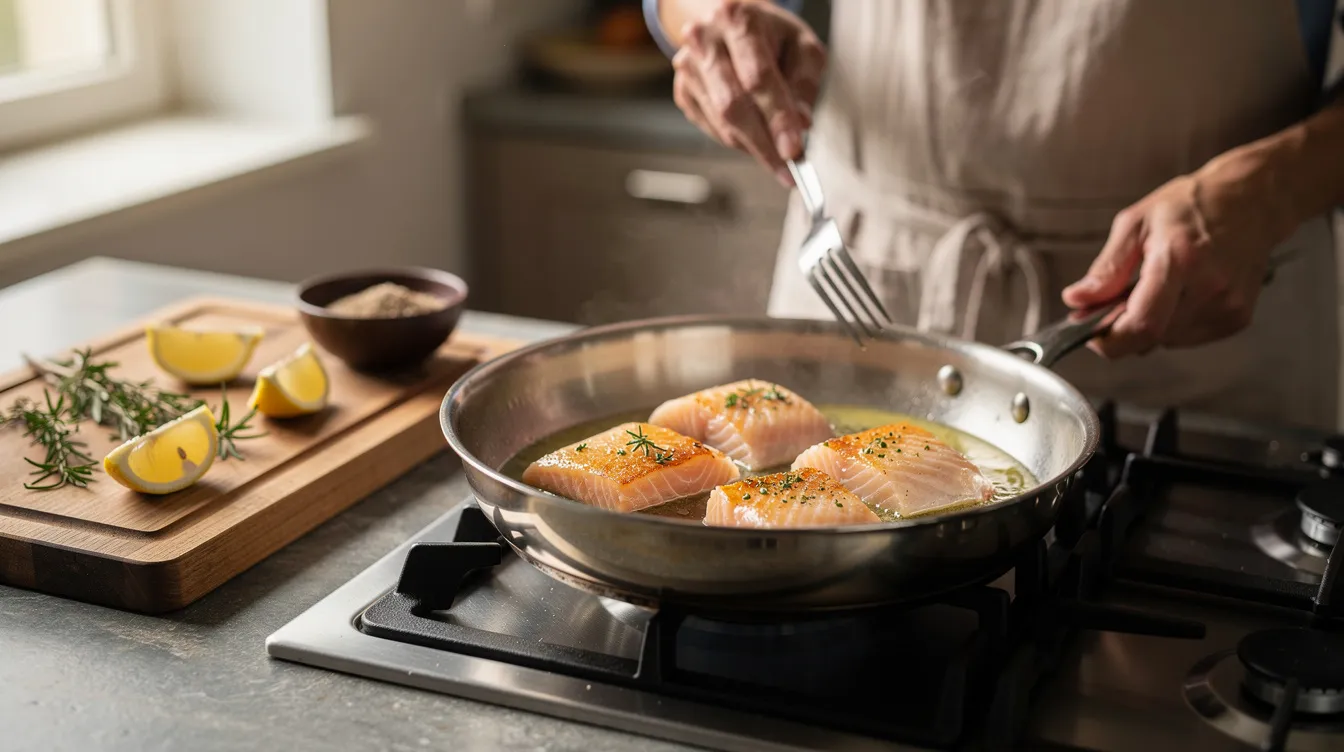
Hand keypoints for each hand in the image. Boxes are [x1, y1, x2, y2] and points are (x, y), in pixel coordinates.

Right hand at [672, 0, 825, 185]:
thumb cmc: (771, 35)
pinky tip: (757, 136)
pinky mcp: (683, 91)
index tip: (793, 150)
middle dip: (763, 143)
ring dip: (753, 145)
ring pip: (721, 121)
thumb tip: (800, 123)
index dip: (777, 117)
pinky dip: (738, 140)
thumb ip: (805, 82)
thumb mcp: (801, 45)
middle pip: (733, 104)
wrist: (733, 23)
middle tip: (787, 168)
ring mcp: (688, 67)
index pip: (758, 77)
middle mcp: (704, 39)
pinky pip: (713, 129)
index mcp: (737, 19)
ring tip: (778, 154)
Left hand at [1061, 152, 1296, 357]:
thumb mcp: (1135, 224)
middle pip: (1151, 337)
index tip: (1089, 333)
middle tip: (1118, 299)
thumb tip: (1076, 300)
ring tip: (1155, 287)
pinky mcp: (1237, 318)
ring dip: (1149, 324)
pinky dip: (1172, 325)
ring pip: (1167, 341)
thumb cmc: (1191, 205)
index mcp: (1179, 260)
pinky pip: (1188, 338)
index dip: (1109, 340)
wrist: (1252, 200)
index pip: (1142, 324)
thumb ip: (1106, 268)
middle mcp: (1208, 287)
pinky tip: (1179, 294)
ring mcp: (1227, 305)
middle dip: (1123, 327)